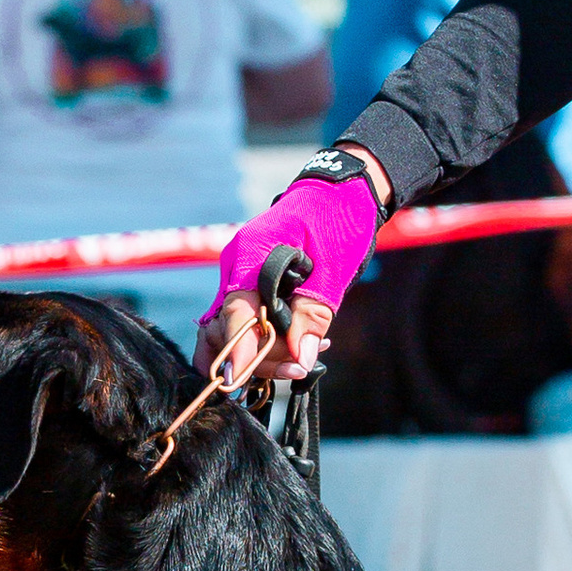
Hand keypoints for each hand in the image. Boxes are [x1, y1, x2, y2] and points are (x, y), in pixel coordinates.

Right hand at [198, 159, 387, 384]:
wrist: (345, 192)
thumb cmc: (339, 219)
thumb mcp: (333, 269)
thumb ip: (314, 313)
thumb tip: (302, 357)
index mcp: (249, 256)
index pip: (233, 313)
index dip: (236, 349)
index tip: (239, 379)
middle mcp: (237, 268)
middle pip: (226, 328)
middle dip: (255, 357)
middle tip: (296, 369)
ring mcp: (242, 276)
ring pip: (237, 329)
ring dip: (266, 352)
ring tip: (305, 361)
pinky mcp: (254, 285)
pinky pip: (251, 320)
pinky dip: (272, 338)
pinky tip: (302, 344)